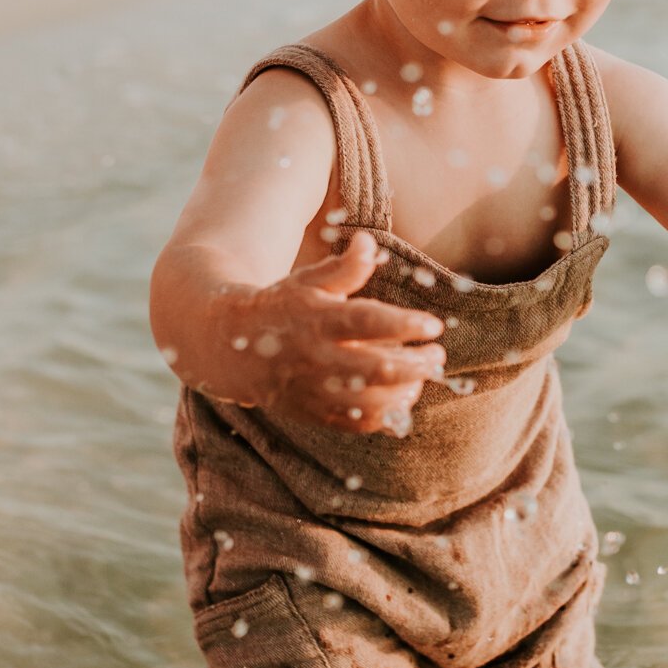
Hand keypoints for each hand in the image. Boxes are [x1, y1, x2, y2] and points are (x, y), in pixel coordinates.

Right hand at [222, 232, 443, 434]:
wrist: (231, 346)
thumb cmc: (280, 306)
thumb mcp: (308, 281)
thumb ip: (343, 268)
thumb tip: (369, 242)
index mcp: (317, 319)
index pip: (368, 323)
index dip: (404, 326)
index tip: (433, 326)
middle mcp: (316, 358)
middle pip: (377, 368)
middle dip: (417, 365)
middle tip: (437, 355)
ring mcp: (314, 390)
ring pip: (371, 402)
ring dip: (406, 392)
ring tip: (422, 377)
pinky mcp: (313, 413)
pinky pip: (356, 424)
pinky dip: (385, 416)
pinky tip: (400, 398)